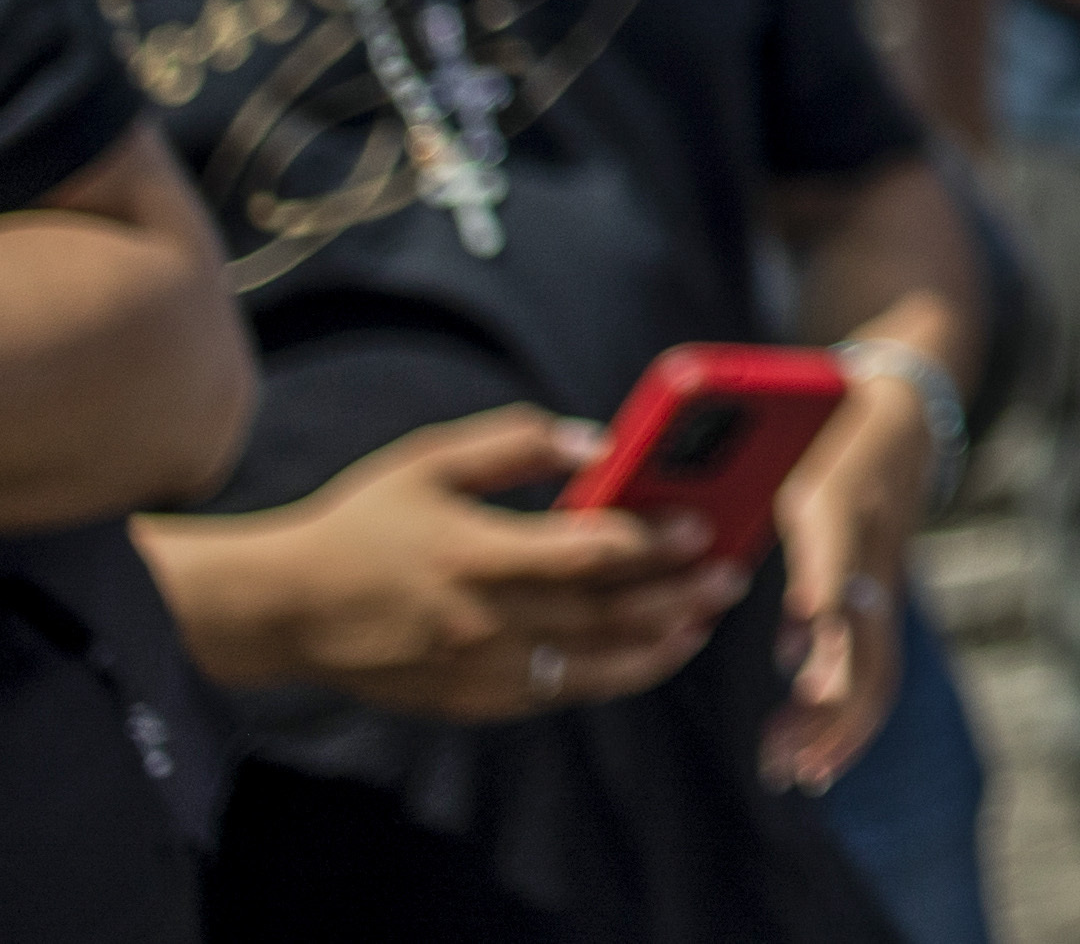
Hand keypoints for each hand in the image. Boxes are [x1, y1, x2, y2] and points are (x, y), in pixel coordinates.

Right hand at [149, 412, 743, 722]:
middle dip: (676, 596)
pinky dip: (607, 677)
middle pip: (601, 615)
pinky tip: (645, 654)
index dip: (651, 543)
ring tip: (703, 619)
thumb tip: (600, 443)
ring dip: (656, 645)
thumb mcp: (430, 461)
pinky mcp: (465, 702)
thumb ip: (517, 443)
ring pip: (588, 668)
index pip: (584, 555)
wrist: (282, 610)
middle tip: (732, 573)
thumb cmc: (363, 523)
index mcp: (474, 555)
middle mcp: (480, 621)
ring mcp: (473, 671)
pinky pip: (553, 694)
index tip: (703, 526)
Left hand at [763, 368, 934, 791]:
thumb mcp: (780, 423)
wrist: (904, 405)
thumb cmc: (818, 416)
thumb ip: (723, 468)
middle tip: (785, 756)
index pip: (837, 553)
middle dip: (830, 703)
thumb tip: (656, 526)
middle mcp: (869, 545)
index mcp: (837, 498)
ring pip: (876, 662)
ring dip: (838, 724)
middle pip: (866, 634)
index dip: (822, 595)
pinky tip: (808, 749)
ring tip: (794, 770)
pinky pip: (872, 662)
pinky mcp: (883, 592)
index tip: (802, 646)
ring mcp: (883, 573)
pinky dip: (843, 712)